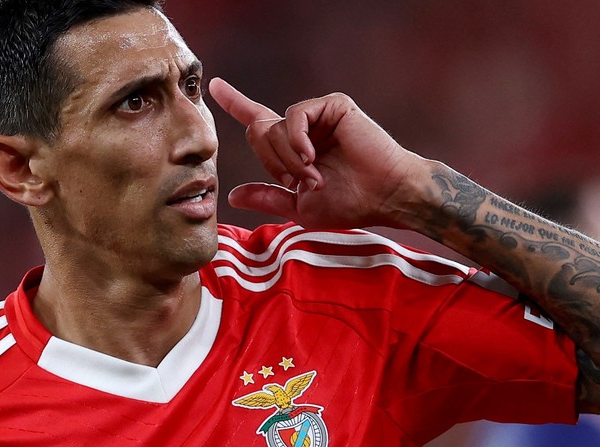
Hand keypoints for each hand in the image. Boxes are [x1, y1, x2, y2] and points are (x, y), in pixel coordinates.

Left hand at [208, 77, 423, 228]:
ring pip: (274, 128)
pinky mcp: (332, 106)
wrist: (385, 195)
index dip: (235, 103)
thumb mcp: (300, 207)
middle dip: (272, 163)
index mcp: (294, 148)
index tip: (214, 86)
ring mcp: (318, 116)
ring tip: (314, 175)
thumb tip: (233, 195)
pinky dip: (296, 140)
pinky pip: (294, 115)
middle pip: (259, 132)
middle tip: (298, 182)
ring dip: (288, 160)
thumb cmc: (350, 204)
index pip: (258, 122)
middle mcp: (304, 128)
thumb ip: (267, 198)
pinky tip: (313, 157)